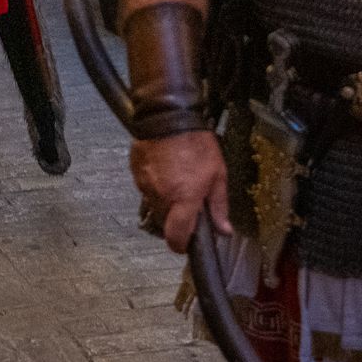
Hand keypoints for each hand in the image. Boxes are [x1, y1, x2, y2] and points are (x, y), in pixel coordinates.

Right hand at [130, 130, 229, 252]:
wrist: (168, 116)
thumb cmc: (195, 141)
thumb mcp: (218, 174)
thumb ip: (219, 205)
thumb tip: (224, 230)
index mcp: (184, 200)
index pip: (176, 238)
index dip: (180, 245)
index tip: (186, 243)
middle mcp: (162, 197)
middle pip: (165, 223)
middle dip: (176, 219)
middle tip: (187, 202)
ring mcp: (146, 186)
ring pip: (155, 206)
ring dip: (165, 201)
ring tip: (176, 181)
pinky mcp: (136, 175)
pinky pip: (146, 189)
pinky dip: (155, 186)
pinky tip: (165, 171)